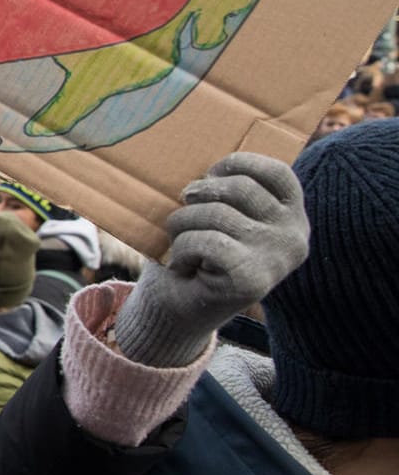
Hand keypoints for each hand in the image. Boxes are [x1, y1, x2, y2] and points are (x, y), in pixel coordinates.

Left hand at [112, 153, 307, 366]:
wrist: (180, 309)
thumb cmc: (196, 252)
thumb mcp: (219, 213)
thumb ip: (225, 190)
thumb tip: (204, 173)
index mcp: (292, 215)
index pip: (275, 172)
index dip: (235, 165)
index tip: (209, 176)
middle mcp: (295, 236)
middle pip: (238, 188)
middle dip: (196, 198)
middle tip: (181, 217)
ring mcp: (277, 259)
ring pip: (216, 213)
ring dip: (181, 225)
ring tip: (179, 243)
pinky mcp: (253, 280)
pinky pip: (206, 241)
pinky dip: (181, 249)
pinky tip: (182, 264)